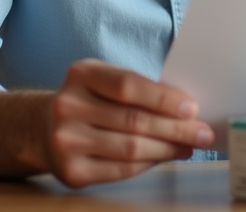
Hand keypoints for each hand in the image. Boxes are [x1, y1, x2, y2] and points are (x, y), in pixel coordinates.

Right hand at [45, 58, 214, 186]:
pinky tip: (165, 157)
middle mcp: (68, 106)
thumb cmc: (89, 101)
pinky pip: (121, 170)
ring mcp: (66, 141)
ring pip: (131, 148)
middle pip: (134, 120)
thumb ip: (138, 89)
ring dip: (168, 149)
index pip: (128, 85)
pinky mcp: (71, 171)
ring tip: (189, 145)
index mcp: (81, 74)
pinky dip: (149, 164)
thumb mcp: (104, 81)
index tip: (192, 108)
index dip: (163, 98)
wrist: (43, 128)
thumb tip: (187, 108)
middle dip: (176, 128)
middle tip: (202, 133)